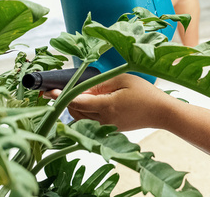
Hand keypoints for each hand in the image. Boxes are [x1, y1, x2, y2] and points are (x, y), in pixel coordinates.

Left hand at [46, 74, 170, 130]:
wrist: (160, 112)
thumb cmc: (145, 93)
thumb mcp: (122, 80)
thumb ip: (100, 83)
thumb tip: (83, 88)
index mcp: (106, 106)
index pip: (76, 101)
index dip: (61, 96)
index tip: (49, 91)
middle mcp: (103, 120)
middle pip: (75, 112)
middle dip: (65, 101)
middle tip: (60, 89)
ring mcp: (106, 127)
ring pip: (80, 119)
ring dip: (74, 107)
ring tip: (73, 94)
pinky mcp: (109, 130)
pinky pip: (89, 122)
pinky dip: (83, 113)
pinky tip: (86, 103)